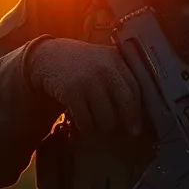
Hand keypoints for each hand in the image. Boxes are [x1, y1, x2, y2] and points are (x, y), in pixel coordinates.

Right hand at [26, 38, 143, 135]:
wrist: (48, 57)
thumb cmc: (82, 63)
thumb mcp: (103, 59)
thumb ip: (121, 73)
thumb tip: (139, 105)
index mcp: (116, 59)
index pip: (134, 89)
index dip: (137, 110)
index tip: (137, 126)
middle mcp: (104, 69)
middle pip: (125, 104)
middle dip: (128, 122)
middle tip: (128, 132)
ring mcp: (88, 81)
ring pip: (106, 118)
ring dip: (103, 126)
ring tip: (99, 123)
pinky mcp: (71, 92)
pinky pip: (86, 122)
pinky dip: (86, 127)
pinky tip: (84, 122)